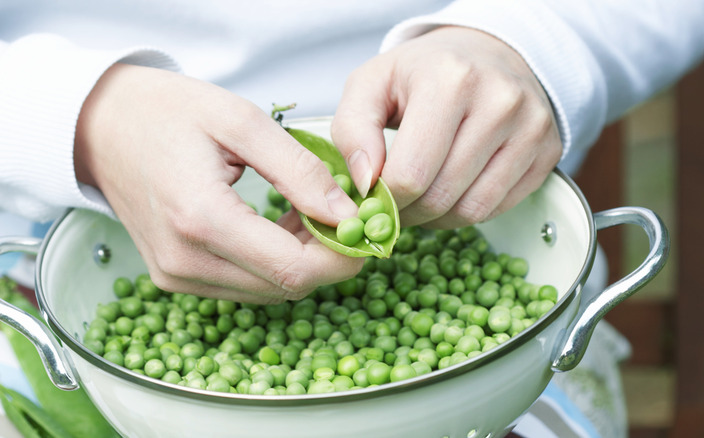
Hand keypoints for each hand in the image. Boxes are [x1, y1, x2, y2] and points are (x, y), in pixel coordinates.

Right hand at [74, 64, 360, 303]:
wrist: (102, 126)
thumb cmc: (168, 112)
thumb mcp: (241, 122)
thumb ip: (298, 170)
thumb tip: (345, 212)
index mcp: (201, 219)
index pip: (292, 269)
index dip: (340, 257)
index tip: (364, 230)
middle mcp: (185, 260)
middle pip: (284, 287)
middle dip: (326, 258)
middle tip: (343, 215)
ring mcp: (176, 275)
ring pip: (268, 291)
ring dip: (301, 260)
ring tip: (308, 211)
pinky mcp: (175, 277)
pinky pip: (244, 285)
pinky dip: (273, 263)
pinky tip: (281, 225)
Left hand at [332, 26, 561, 228]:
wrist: (488, 53)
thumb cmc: (425, 72)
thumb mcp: (371, 84)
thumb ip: (352, 131)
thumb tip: (366, 182)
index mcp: (450, 80)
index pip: (410, 174)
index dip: (385, 200)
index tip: (375, 197)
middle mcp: (499, 101)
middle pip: (441, 196)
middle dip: (409, 213)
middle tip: (396, 205)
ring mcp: (531, 127)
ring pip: (472, 210)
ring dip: (438, 218)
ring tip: (422, 199)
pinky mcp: (547, 151)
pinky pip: (499, 208)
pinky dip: (469, 211)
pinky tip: (454, 191)